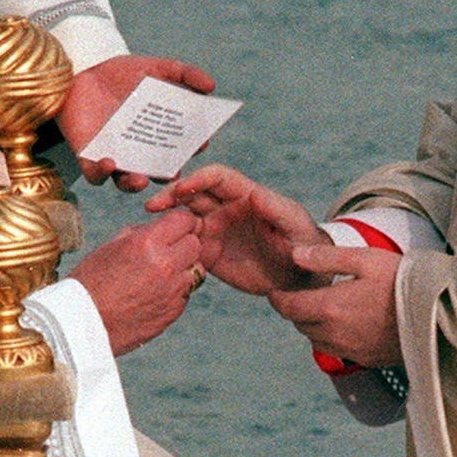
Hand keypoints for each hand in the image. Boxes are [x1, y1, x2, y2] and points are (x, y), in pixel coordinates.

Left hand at [58, 54, 215, 191]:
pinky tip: (109, 162)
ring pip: (127, 182)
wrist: (82, 70)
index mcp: (159, 136)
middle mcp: (139, 152)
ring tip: (140, 178)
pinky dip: (101, 173)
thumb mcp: (156, 69)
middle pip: (157, 172)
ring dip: (134, 184)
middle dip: (166, 176)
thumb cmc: (121, 74)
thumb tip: (212, 86)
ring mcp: (114, 156)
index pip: (180, 149)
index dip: (191, 149)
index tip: (199, 144)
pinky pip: (95, 175)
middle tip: (173, 171)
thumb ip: (184, 75)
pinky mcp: (88, 157)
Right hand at [68, 211, 202, 355]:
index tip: (172, 227)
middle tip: (167, 250)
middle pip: (195, 244)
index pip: (184, 219)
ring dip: (183, 268)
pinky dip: (176, 291)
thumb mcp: (112, 245)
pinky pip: (186, 293)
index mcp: (147, 242)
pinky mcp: (173, 311)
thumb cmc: (91, 281)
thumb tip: (164, 227)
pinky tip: (153, 294)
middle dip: (184, 244)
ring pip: (196, 269)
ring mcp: (172, 290)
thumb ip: (143, 233)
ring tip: (158, 274)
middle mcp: (165, 265)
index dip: (179, 221)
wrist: (82, 324)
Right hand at [145, 164, 328, 294]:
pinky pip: (186, 247)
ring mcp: (216, 231)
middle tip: (152, 207)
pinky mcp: (211, 254)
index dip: (197, 179)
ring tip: (152, 232)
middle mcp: (226, 209)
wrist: (302, 277)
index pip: (215, 178)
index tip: (181, 189)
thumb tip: (255, 193)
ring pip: (184, 219)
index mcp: (244, 195)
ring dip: (167, 222)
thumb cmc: (305, 243)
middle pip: (192, 194)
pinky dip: (173, 247)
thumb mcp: (295, 225)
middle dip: (171, 196)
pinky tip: (162, 254)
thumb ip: (276, 209)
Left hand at [268, 245, 402, 368]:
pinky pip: (338, 350)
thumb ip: (327, 258)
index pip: (288, 308)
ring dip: (313, 325)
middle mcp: (337, 334)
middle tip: (301, 294)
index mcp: (332, 307)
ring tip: (325, 307)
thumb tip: (294, 255)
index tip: (274, 291)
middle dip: (296, 310)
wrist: (440, 314)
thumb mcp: (365, 259)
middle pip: (300, 325)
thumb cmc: (404, 280)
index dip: (276, 299)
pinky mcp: (367, 360)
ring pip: (316, 340)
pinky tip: (348, 322)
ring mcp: (352, 350)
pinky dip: (333, 337)